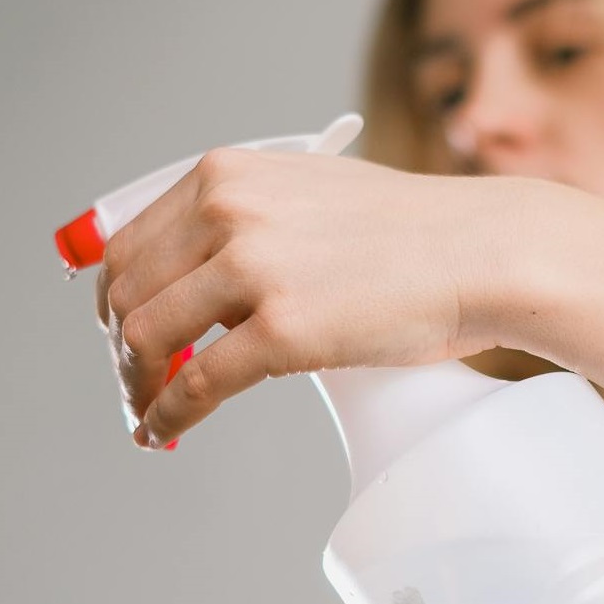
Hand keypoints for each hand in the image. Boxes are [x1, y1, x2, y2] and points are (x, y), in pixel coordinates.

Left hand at [95, 147, 525, 448]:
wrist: (485, 252)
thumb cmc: (419, 232)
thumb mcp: (315, 195)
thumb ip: (255, 222)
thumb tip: (210, 284)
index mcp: (231, 174)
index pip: (133, 240)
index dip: (119, 295)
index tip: (124, 327)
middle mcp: (230, 211)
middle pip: (129, 290)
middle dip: (122, 344)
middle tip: (136, 378)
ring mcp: (255, 269)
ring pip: (148, 337)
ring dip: (136, 383)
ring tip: (147, 409)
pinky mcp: (283, 330)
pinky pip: (196, 383)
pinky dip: (169, 413)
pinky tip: (166, 429)